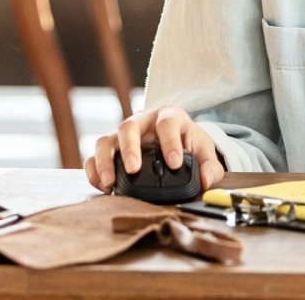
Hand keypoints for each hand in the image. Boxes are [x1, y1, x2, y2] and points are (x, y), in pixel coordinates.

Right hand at [84, 103, 226, 194]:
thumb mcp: (204, 151)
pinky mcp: (111, 149)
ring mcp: (123, 135)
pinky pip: (94, 156)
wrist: (175, 139)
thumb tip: (205, 181)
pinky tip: (103, 187)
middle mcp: (142, 121)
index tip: (174, 163)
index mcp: (169, 117)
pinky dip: (94, 171)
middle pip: (129, 126)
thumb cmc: (188, 142)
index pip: (167, 123)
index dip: (170, 142)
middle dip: (129, 147)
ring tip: (110, 183)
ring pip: (106, 139)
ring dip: (105, 160)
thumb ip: (210, 167)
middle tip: (133, 169)